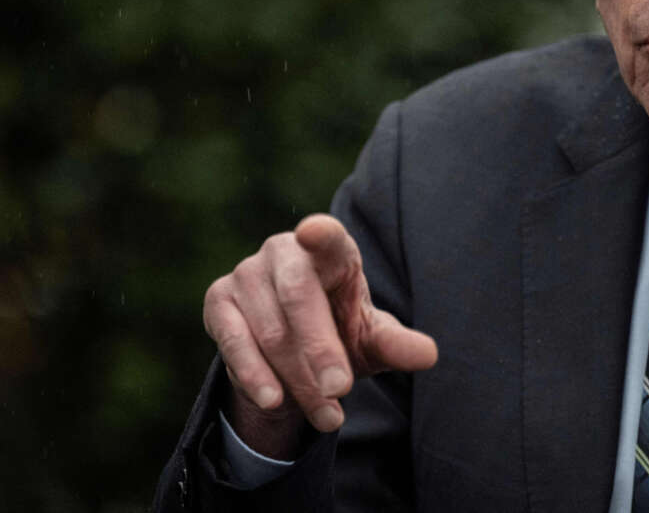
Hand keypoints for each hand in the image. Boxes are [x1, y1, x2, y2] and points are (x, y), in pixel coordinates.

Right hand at [203, 214, 437, 457]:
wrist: (293, 352)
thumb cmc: (342, 332)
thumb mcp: (372, 340)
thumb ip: (397, 344)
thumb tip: (429, 355)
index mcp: (331, 249)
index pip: (327, 236)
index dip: (320, 233)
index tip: (313, 232)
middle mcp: (285, 250)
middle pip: (299, 296)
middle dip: (320, 348)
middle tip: (340, 388)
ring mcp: (247, 272)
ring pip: (271, 330)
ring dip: (298, 379)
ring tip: (328, 416)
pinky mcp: (219, 299)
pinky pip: (234, 341)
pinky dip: (254, 375)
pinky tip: (275, 400)